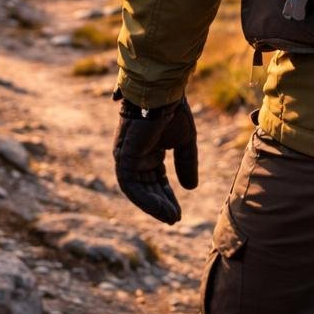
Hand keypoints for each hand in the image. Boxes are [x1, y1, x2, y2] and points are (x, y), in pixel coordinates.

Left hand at [113, 97, 197, 223]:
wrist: (163, 93)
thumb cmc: (173, 111)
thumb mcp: (184, 141)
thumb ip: (186, 163)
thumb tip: (190, 188)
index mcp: (147, 151)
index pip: (156, 180)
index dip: (167, 197)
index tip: (178, 213)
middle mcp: (134, 156)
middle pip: (146, 187)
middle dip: (161, 204)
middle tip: (174, 219)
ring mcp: (126, 157)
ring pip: (137, 190)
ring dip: (154, 206)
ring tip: (171, 218)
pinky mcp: (123, 157)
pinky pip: (131, 185)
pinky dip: (145, 199)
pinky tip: (162, 209)